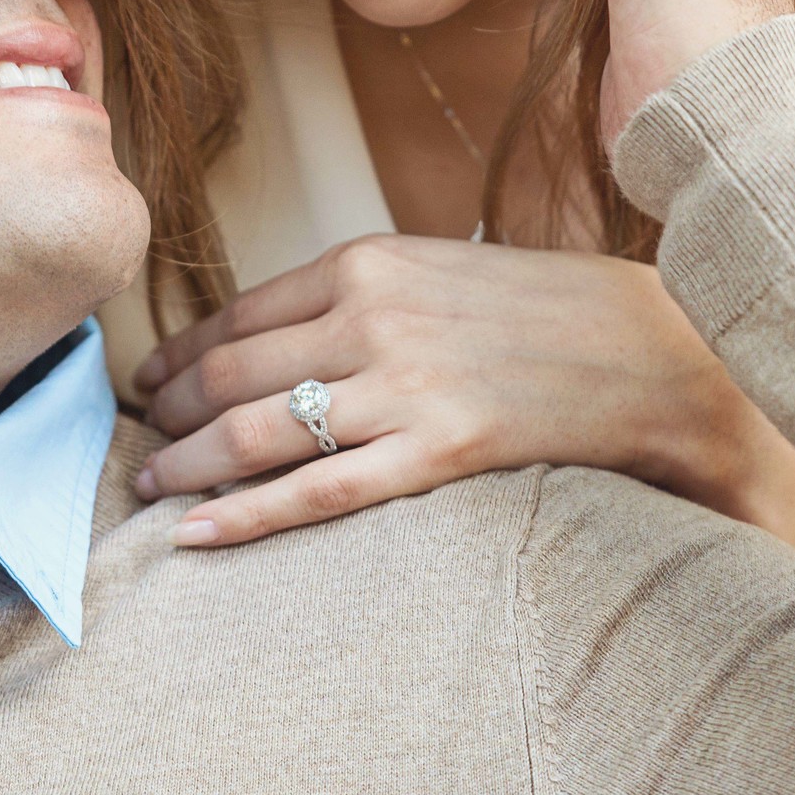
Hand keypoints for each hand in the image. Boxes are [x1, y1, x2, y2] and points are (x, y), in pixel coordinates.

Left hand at [129, 234, 776, 546]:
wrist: (656, 353)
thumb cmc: (548, 312)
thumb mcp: (439, 269)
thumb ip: (358, 294)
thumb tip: (276, 337)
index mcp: (367, 261)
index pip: (236, 314)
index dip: (178, 357)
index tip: (147, 384)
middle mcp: (372, 314)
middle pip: (230, 373)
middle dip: (168, 415)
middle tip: (137, 445)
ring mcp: (403, 384)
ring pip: (255, 432)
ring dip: (186, 465)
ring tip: (153, 489)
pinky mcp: (438, 450)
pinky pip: (317, 491)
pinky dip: (244, 514)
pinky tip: (195, 533)